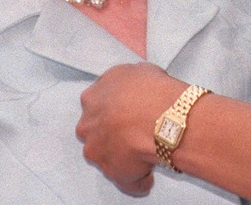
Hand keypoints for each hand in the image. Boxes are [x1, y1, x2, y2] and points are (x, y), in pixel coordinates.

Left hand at [77, 63, 185, 195]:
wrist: (163, 119)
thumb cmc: (153, 91)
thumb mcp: (138, 70)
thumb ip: (125, 81)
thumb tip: (131, 85)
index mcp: (92, 98)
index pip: (95, 105)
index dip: (112, 108)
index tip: (125, 110)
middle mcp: (88, 124)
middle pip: (95, 130)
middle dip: (110, 132)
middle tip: (133, 130)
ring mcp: (97, 150)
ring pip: (106, 155)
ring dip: (121, 155)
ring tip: (144, 152)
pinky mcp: (112, 172)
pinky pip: (126, 179)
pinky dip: (137, 180)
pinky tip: (150, 175)